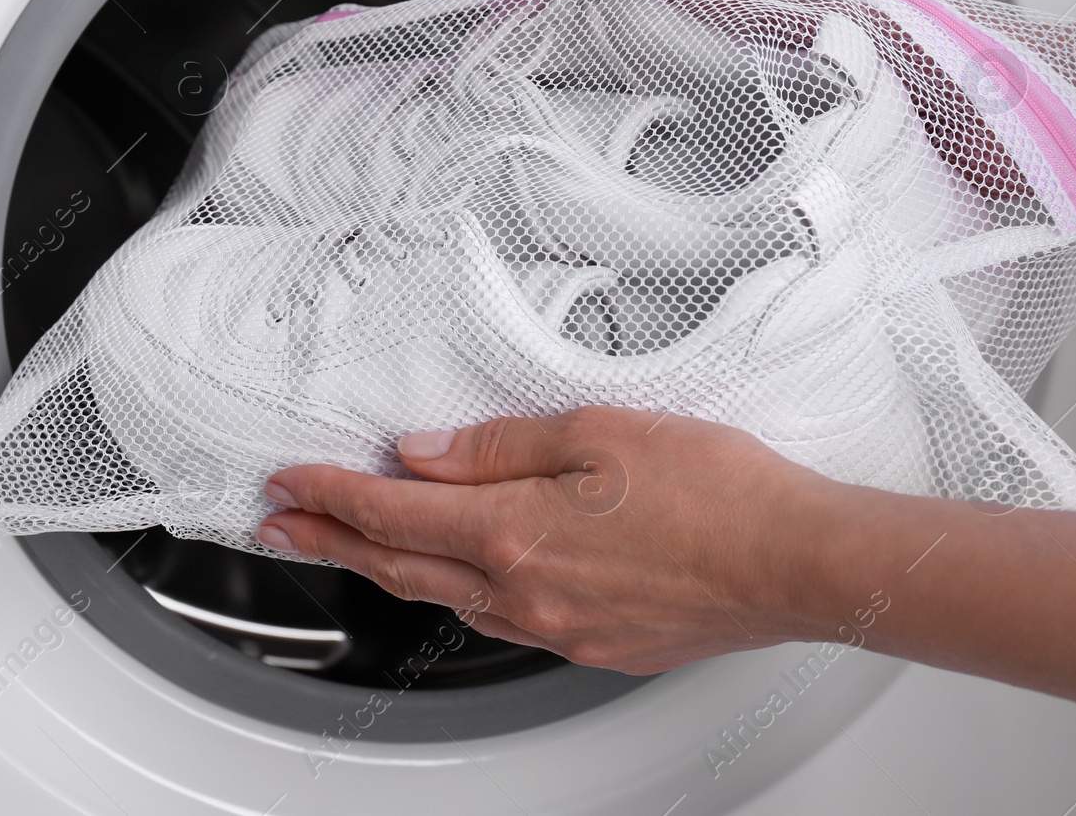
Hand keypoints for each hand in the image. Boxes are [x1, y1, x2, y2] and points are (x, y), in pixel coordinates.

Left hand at [259, 407, 1075, 727]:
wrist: (795, 561)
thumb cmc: (716, 490)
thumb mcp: (599, 433)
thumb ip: (497, 447)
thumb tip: (421, 450)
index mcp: (515, 530)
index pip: (391, 510)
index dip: (329, 496)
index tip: (287, 483)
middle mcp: (522, 591)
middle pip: (400, 565)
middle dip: (333, 542)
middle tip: (280, 528)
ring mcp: (556, 627)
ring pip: (446, 598)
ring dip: (388, 569)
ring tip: (348, 549)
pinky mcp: (590, 643)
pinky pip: (501, 618)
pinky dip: (457, 592)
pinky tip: (454, 577)